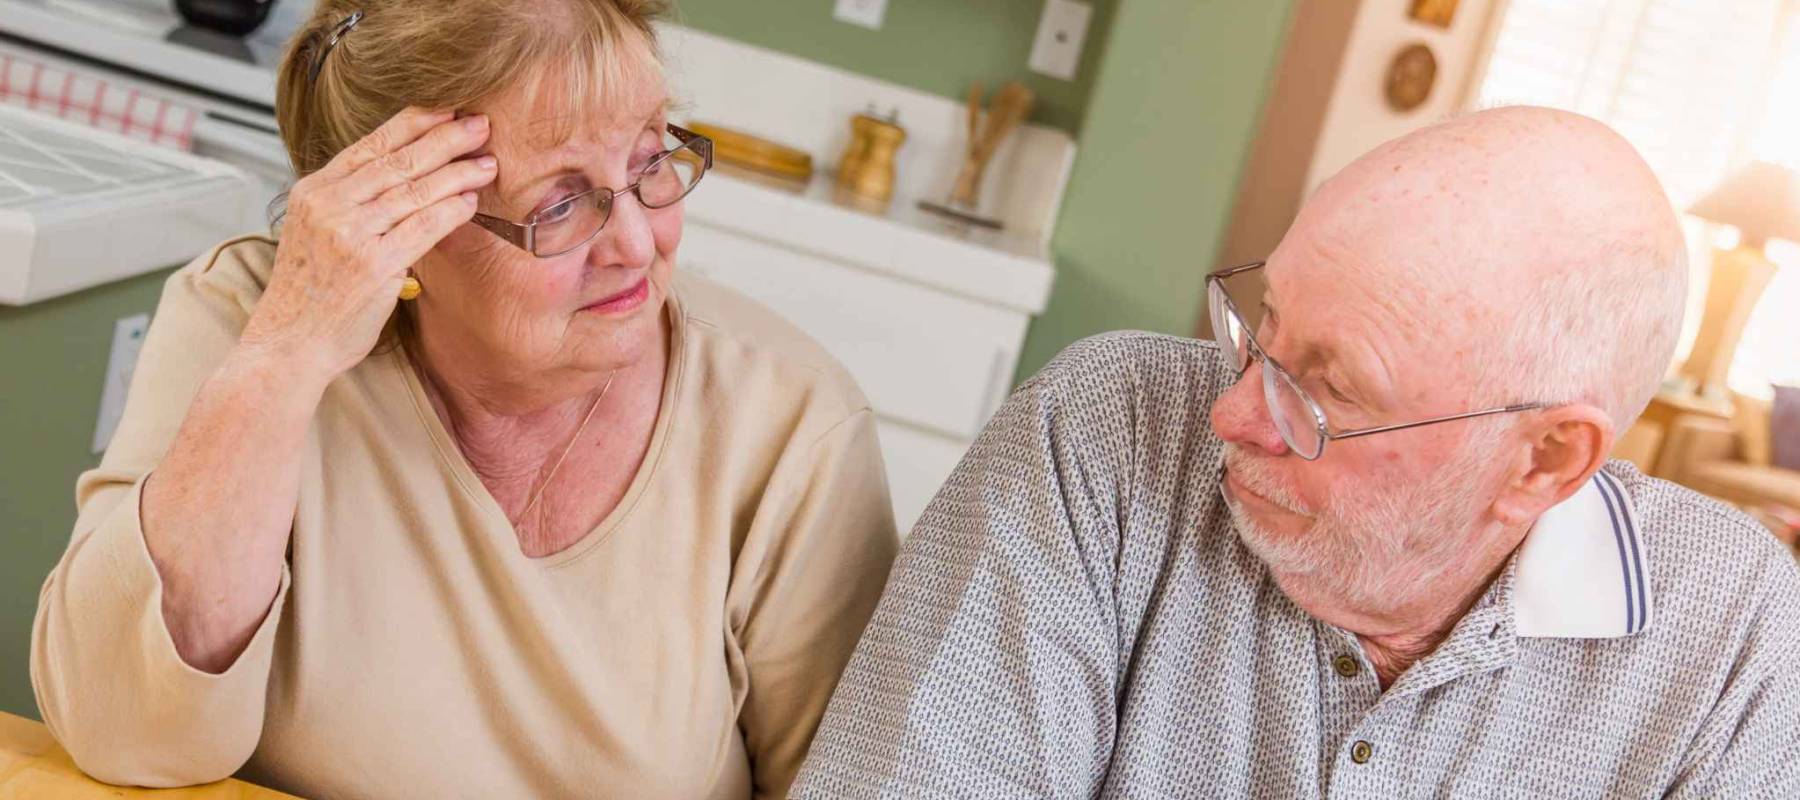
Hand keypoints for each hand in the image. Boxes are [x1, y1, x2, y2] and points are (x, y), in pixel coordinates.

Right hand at [240, 107, 495, 380]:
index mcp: (313, 191)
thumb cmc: (308, 294)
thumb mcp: (315, 233)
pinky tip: (471, 201)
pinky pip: (423, 227)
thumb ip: (348, 203)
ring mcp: (350, 233)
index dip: (413, 124)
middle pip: (397, 160)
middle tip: (480, 124)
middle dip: (445, 138)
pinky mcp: (373, 264)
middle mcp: (328, 205)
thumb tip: (398, 179)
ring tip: (487, 163)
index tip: (446, 110)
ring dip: (457, 173)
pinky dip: (451, 210)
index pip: (370, 145)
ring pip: (414, 190)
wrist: (287, 343)